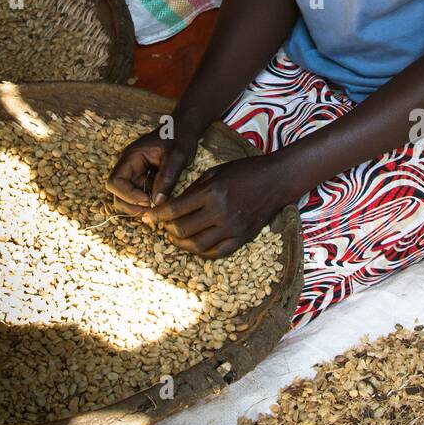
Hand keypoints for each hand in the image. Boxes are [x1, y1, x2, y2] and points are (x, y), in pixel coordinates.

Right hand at [107, 127, 197, 217]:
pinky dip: (147, 203)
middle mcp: (129, 166)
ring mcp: (135, 173)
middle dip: (131, 205)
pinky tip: (161, 204)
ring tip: (157, 209)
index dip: (128, 195)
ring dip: (138, 206)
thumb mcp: (177, 157)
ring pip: (127, 197)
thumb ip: (166, 179)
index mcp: (131, 157)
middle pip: (117, 193)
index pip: (115, 182)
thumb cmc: (180, 138)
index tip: (148, 201)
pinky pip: (139, 195)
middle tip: (151, 212)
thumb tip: (157, 203)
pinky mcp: (144, 179)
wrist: (185, 129)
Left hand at [140, 155, 283, 257]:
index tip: (148, 217)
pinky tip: (193, 244)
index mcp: (212, 192)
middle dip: (167, 229)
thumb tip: (172, 206)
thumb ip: (192, 190)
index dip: (157, 215)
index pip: (175, 209)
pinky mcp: (242, 238)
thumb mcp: (214, 172)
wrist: (275, 181)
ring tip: (175, 236)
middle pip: (183, 230)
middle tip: (162, 226)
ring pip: (197, 245)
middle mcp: (221, 213)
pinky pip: (215, 252)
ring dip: (180, 243)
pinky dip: (200, 251)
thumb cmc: (243, 171)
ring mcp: (232, 228)